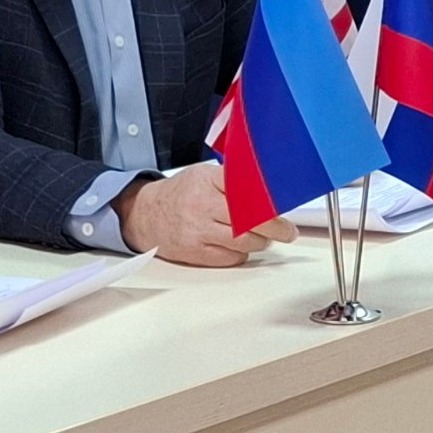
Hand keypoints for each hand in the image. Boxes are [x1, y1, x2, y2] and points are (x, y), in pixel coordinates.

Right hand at [113, 163, 298, 266]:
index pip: (246, 188)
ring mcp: (198, 230)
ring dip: (260, 241)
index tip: (283, 206)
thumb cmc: (180, 194)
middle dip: (275, 227)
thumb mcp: (203, 175)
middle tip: (287, 231)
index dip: (269, 200)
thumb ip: (232, 181)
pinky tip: (237, 245)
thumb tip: (270, 194)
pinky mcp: (196, 252)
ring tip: (262, 237)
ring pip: (244, 241)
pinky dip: (241, 253)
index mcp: (206, 180)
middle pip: (250, 219)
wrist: (145, 215)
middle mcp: (202, 204)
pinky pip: (231, 257)